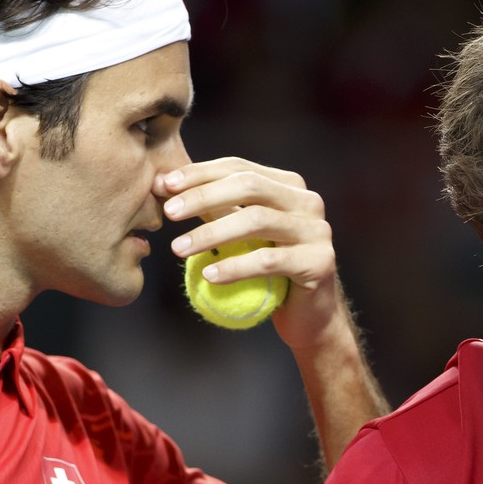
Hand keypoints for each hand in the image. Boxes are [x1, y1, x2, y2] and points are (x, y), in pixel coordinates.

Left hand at [160, 158, 344, 349]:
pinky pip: (269, 261)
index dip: (200, 173)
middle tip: (169, 212)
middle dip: (204, 196)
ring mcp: (317, 231)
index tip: (164, 185)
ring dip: (212, 232)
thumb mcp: (242, 234)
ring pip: (257, 220)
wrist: (310, 315)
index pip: (239, 168)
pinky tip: (209, 275)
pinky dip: (235, 267)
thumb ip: (215, 209)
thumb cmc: (270, 272)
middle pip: (250, 186)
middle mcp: (308, 202)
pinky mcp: (319, 262)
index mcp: (289, 186)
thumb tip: (165, 187)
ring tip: (179, 248)